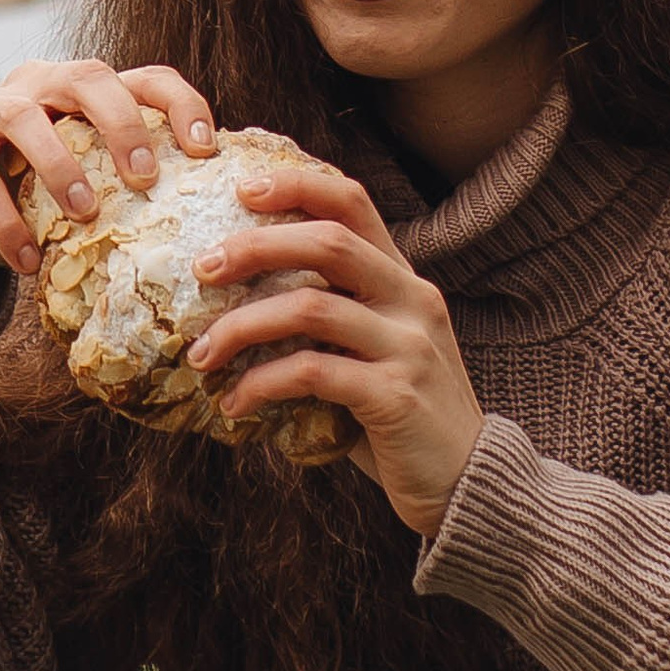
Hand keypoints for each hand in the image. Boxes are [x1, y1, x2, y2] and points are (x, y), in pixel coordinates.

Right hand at [0, 58, 216, 322]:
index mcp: (81, 92)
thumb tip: (209, 228)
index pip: (143, 77)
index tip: (205, 151)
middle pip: (87, 76)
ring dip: (60, 165)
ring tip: (85, 215)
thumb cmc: (28, 208)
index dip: (179, 104)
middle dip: (122, 123)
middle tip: (146, 178)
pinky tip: (27, 262)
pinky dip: (2, 218)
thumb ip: (128, 192)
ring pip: (23, 115)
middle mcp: (33, 85)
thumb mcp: (85, 194)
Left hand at [184, 157, 486, 537]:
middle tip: (202, 268)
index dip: (297, 185)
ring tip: (203, 354)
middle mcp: (412, 302)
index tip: (242, 188)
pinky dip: (261, 385)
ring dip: (243, 327)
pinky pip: (312, 373)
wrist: (467, 485)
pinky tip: (235, 406)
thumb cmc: (401, 418)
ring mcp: (408, 347)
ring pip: (311, 307)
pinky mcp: (396, 396)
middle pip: (328, 243)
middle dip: (255, 247)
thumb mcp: (374, 353)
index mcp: (404, 281)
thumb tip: (235, 308)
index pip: (354, 203)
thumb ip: (330, 323)